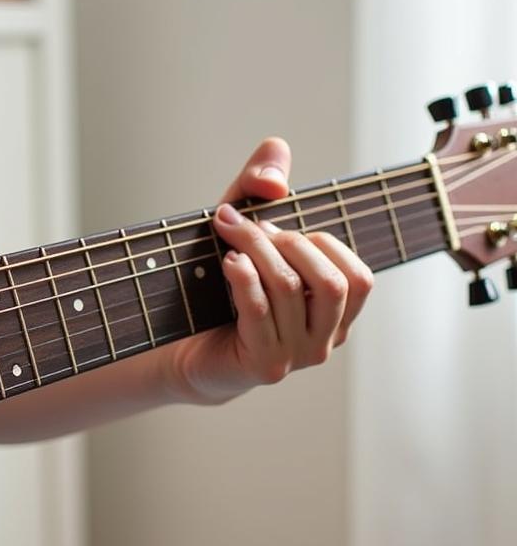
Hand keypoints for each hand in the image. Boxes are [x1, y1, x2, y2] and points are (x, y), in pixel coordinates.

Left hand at [169, 138, 373, 403]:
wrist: (187, 349)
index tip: (276, 225)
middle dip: (287, 242)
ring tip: (228, 238)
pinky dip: (242, 276)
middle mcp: (325, 341)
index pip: (358, 277)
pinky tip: (227, 261)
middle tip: (246, 226)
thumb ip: (261, 187)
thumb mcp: (244, 228)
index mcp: (336, 315)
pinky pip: (258, 309)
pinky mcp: (262, 364)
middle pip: (329, 282)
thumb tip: (274, 180)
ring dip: (254, 250)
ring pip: (289, 289)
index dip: (320, 241)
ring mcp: (296, 357)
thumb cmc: (222, 288)